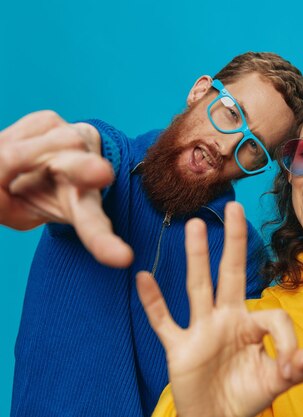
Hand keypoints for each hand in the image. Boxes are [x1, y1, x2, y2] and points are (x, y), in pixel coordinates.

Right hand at [0, 111, 132, 266]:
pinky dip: (9, 140)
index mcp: (81, 208)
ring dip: (13, 157)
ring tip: (12, 169)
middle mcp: (86, 175)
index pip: (93, 228)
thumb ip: (4, 200)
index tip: (124, 259)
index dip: (104, 243)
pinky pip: (21, 130)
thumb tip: (5, 163)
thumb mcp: (14, 211)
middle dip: (86, 169)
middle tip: (103, 172)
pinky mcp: (50, 119)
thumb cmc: (26, 193)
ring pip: (34, 148)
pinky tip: (18, 147)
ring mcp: (72, 142)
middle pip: (81, 170)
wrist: (28, 161)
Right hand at [137, 202, 302, 416]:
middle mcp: (226, 319)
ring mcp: (201, 330)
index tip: (293, 365)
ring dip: (197, 257)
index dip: (287, 338)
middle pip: (230, 273)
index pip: (273, 314)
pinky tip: (144, 277)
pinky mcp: (179, 347)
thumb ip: (294, 370)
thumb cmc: (246, 397)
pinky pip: (164, 321)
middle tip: (235, 207)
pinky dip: (153, 302)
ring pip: (198, 287)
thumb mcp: (276, 383)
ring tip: (195, 227)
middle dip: (234, 242)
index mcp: (252, 325)